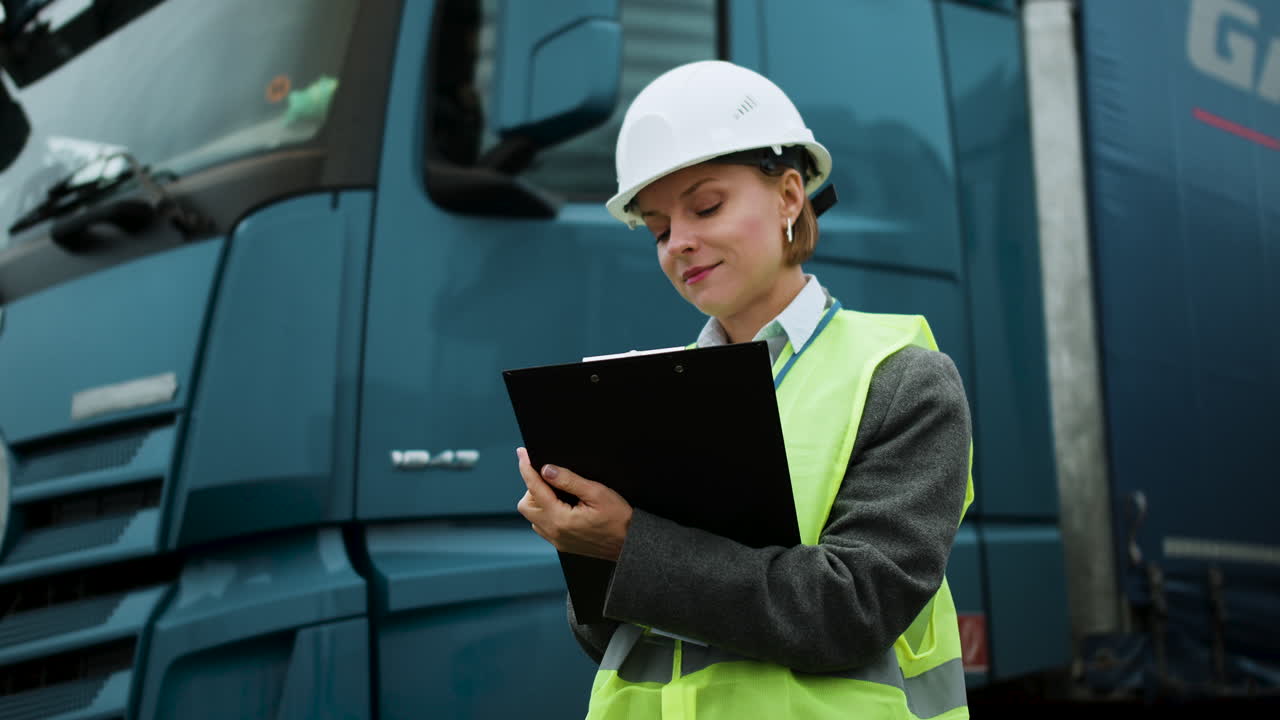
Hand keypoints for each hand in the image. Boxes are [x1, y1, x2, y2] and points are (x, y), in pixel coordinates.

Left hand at [515, 447, 632, 560]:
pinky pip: (543, 527)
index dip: (527, 468)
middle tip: (549, 478)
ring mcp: (557, 540)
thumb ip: (570, 480)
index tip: (522, 454)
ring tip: (558, 493)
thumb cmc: (619, 518)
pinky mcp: (562, 545)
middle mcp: (554, 531)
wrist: (630, 543)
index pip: (535, 488)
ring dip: (539, 502)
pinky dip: (546, 514)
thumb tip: (547, 470)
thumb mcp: (597, 493)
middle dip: (532, 488)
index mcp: (560, 518)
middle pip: (526, 506)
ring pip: (533, 517)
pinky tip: (562, 507)